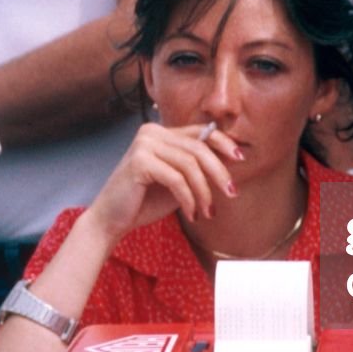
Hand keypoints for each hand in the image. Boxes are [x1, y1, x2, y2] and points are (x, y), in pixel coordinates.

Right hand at [83, 122, 241, 237]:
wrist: (111, 220)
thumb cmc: (144, 201)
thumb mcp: (178, 181)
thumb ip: (197, 168)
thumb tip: (232, 158)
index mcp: (160, 132)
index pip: (199, 131)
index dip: (224, 143)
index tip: (241, 158)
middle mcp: (151, 132)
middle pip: (198, 148)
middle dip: (219, 172)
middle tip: (232, 193)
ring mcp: (144, 145)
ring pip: (190, 165)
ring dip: (204, 192)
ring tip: (208, 211)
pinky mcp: (139, 162)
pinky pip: (176, 179)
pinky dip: (189, 199)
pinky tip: (192, 214)